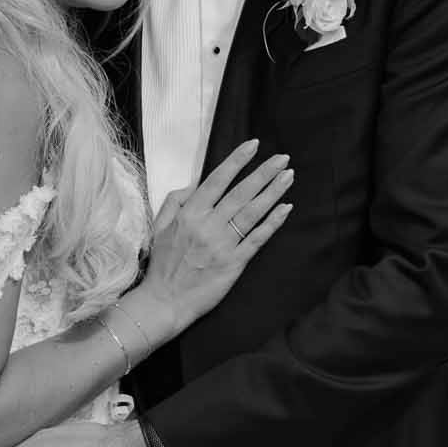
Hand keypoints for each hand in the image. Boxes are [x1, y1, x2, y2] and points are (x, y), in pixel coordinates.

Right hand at [141, 138, 293, 334]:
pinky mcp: (234, 264)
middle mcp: (208, 226)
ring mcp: (222, 245)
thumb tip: (195, 184)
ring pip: (252, 213)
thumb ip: (175, 201)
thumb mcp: (158, 227)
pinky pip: (257, 239)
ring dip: (272, 193)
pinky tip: (285, 208)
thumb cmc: (162, 264)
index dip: (237, 161)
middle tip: (283, 158)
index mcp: (189, 214)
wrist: (164, 301)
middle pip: (241, 193)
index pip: (217, 180)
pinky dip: (272, 223)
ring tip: (289, 177)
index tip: (254, 145)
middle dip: (264, 173)